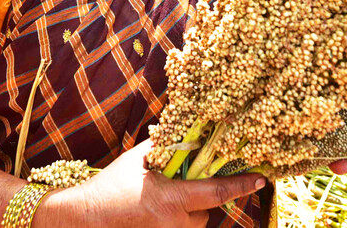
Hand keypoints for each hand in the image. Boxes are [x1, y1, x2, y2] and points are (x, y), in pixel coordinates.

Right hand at [44, 139, 265, 227]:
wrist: (85, 218)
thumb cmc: (111, 186)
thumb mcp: (139, 159)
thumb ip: (167, 145)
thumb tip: (190, 128)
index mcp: (170, 200)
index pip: (216, 193)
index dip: (241, 185)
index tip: (261, 178)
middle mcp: (174, 225)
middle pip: (207, 211)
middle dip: (201, 198)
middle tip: (182, 185)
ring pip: (196, 224)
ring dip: (189, 212)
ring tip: (162, 201)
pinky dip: (177, 220)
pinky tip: (158, 211)